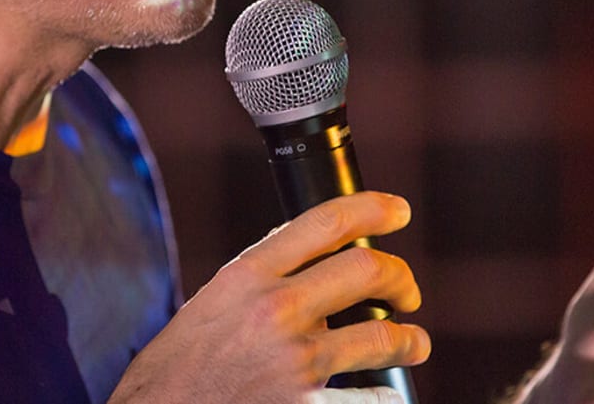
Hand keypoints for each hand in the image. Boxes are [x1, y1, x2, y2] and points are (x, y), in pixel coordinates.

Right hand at [110, 192, 429, 403]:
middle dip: (399, 277)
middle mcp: (275, 309)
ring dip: (408, 338)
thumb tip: (311, 255)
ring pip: (381, 334)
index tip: (398, 211)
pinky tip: (383, 390)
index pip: (325, 222)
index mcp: (248, 275)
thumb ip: (261, 277)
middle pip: (366, 269)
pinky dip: (382, 391)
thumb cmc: (179, 367)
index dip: (373, 208)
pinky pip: (370, 394)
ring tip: (414, 342)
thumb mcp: (212, 302)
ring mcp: (295, 360)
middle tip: (406, 292)